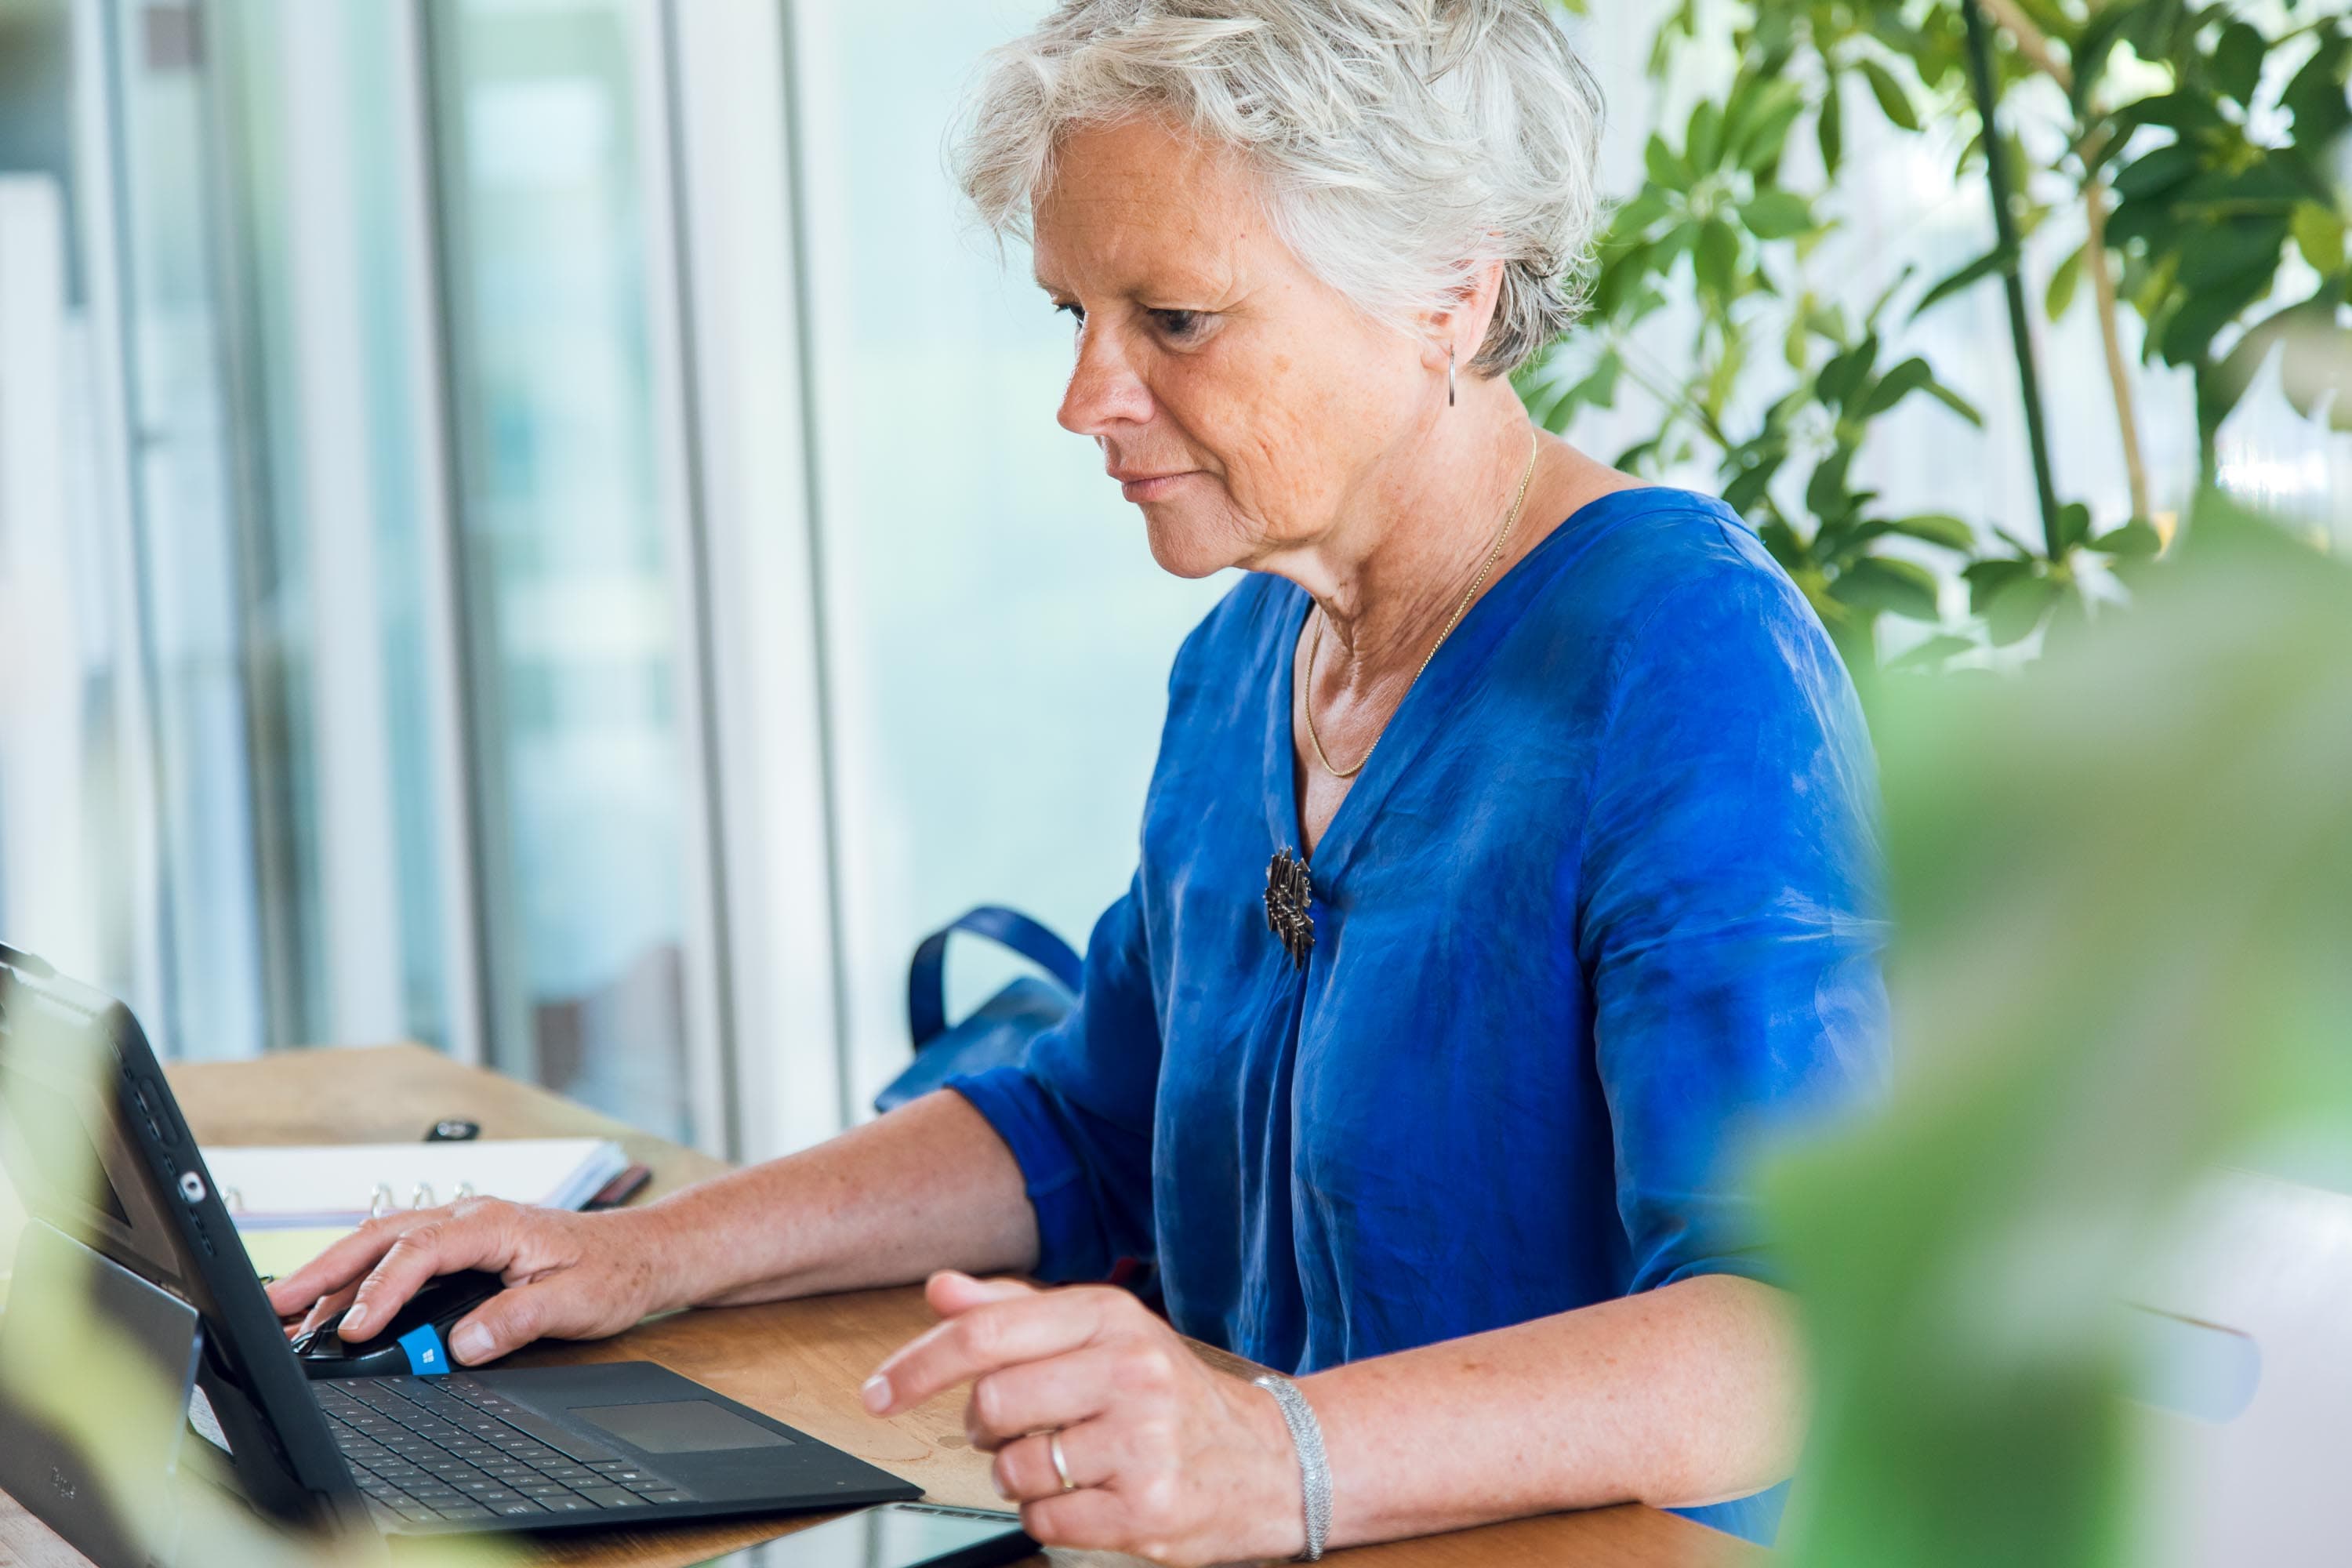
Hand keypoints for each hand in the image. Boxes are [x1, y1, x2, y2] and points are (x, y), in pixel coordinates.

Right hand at [263, 1199, 677, 1365]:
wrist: (643, 1252)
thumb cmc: (615, 1269)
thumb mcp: (576, 1300)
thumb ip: (518, 1319)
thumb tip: (463, 1342)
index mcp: (496, 1222)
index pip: (422, 1251)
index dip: (383, 1290)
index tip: (356, 1329)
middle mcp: (471, 1217)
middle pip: (383, 1237)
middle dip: (326, 1270)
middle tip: (278, 1306)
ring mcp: (463, 1229)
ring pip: (383, 1243)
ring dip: (335, 1274)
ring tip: (287, 1309)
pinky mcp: (461, 1247)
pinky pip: (399, 1255)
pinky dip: (361, 1277)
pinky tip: (335, 1304)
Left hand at [865, 1272, 1304, 1565]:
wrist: (1269, 1461)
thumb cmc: (1170, 1395)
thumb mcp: (1101, 1333)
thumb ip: (1015, 1309)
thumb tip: (940, 1288)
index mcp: (1109, 1316)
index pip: (984, 1334)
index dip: (915, 1366)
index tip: (876, 1394)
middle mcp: (1130, 1370)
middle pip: (991, 1403)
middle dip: (985, 1428)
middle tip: (1017, 1429)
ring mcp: (1142, 1441)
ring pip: (1013, 1468)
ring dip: (1018, 1476)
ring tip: (1064, 1462)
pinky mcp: (1147, 1508)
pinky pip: (1043, 1522)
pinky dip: (1048, 1517)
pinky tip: (1088, 1497)